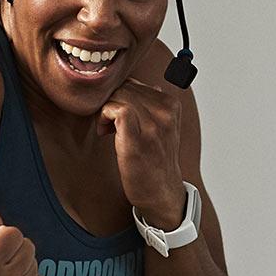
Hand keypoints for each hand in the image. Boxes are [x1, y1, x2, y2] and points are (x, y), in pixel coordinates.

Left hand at [97, 78, 185, 228]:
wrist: (160, 192)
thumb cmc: (156, 162)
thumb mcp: (161, 128)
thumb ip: (153, 106)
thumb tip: (144, 86)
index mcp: (171, 104)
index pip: (135, 83)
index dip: (118, 97)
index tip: (116, 117)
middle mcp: (165, 111)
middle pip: (124, 88)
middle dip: (110, 103)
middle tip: (108, 125)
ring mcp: (153, 124)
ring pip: (118, 96)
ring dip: (105, 111)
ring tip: (107, 130)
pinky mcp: (137, 138)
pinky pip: (115, 109)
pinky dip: (104, 117)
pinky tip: (105, 132)